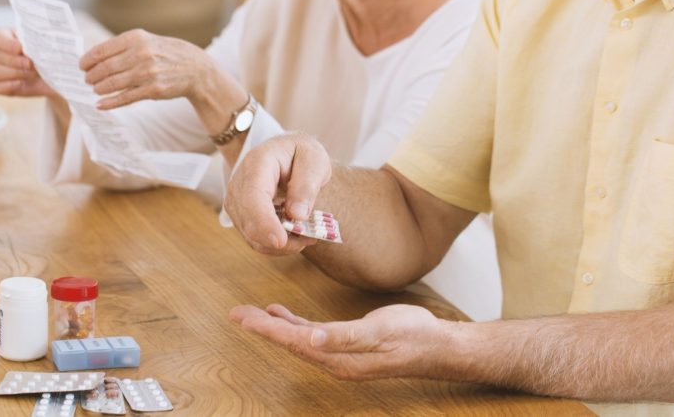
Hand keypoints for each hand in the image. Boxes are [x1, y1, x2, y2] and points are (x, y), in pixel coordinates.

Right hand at [0, 28, 56, 97]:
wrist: (52, 72)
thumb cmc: (46, 52)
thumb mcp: (43, 42)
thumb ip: (35, 39)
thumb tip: (34, 42)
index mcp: (3, 36)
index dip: (8, 44)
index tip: (21, 48)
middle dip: (17, 61)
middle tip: (32, 64)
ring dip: (16, 73)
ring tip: (32, 73)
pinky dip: (8, 86)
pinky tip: (20, 83)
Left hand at [79, 29, 214, 110]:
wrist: (196, 68)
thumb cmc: (167, 53)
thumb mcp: (147, 41)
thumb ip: (124, 47)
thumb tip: (95, 57)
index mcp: (136, 38)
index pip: (102, 50)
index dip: (87, 60)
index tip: (82, 66)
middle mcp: (141, 54)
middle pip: (105, 68)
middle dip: (91, 76)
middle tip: (87, 80)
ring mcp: (147, 73)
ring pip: (112, 83)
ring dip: (99, 88)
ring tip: (95, 89)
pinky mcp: (152, 90)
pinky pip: (125, 98)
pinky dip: (109, 103)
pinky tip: (100, 104)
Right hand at [224, 133, 330, 255]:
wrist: (286, 152)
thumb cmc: (300, 153)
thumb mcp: (313, 160)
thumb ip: (306, 186)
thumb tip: (297, 215)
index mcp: (257, 163)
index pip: (253, 196)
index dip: (264, 222)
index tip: (281, 241)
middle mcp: (239, 183)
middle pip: (249, 221)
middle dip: (279, 239)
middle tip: (310, 239)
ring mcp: (236, 201)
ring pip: (251, 235)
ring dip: (280, 244)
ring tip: (307, 236)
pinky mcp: (240, 215)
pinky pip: (254, 238)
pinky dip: (275, 244)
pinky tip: (295, 237)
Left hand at [230, 303, 449, 380]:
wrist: (436, 345)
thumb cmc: (412, 336)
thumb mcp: (379, 331)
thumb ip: (345, 336)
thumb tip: (313, 339)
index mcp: (339, 358)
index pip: (294, 342)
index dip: (267, 329)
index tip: (243, 318)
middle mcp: (335, 360)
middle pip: (290, 342)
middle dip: (262, 328)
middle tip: (237, 314)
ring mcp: (340, 354)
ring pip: (298, 339)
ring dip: (275, 326)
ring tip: (251, 314)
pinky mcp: (347, 344)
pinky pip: (313, 335)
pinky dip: (294, 324)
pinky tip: (283, 314)